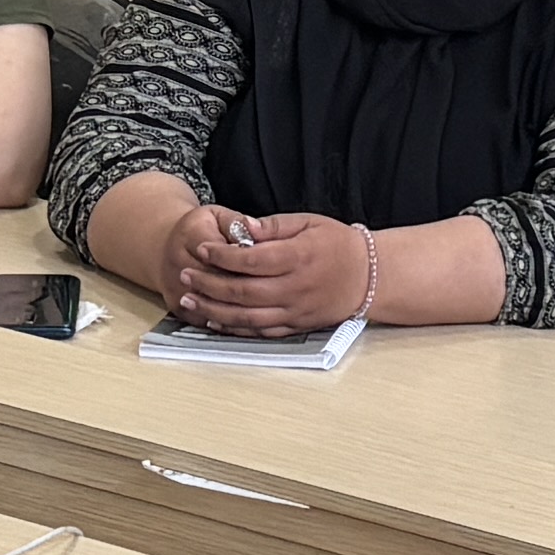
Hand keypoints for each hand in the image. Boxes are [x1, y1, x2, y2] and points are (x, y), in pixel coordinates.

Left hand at [166, 205, 354, 335]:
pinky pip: (260, 331)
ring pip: (246, 316)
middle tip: (185, 275)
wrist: (369, 277)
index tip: (202, 248)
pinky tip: (215, 321)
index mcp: (296, 258)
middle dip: (208, 283)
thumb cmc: (338, 245)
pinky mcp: (296, 325)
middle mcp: (294, 288)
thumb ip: (272, 226)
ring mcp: (294, 310)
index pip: (250, 260)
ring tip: (190, 301)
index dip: (221, 255)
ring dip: (214, 310)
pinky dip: (235, 328)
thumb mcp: (308, 222)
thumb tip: (241, 227)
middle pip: (242, 290)